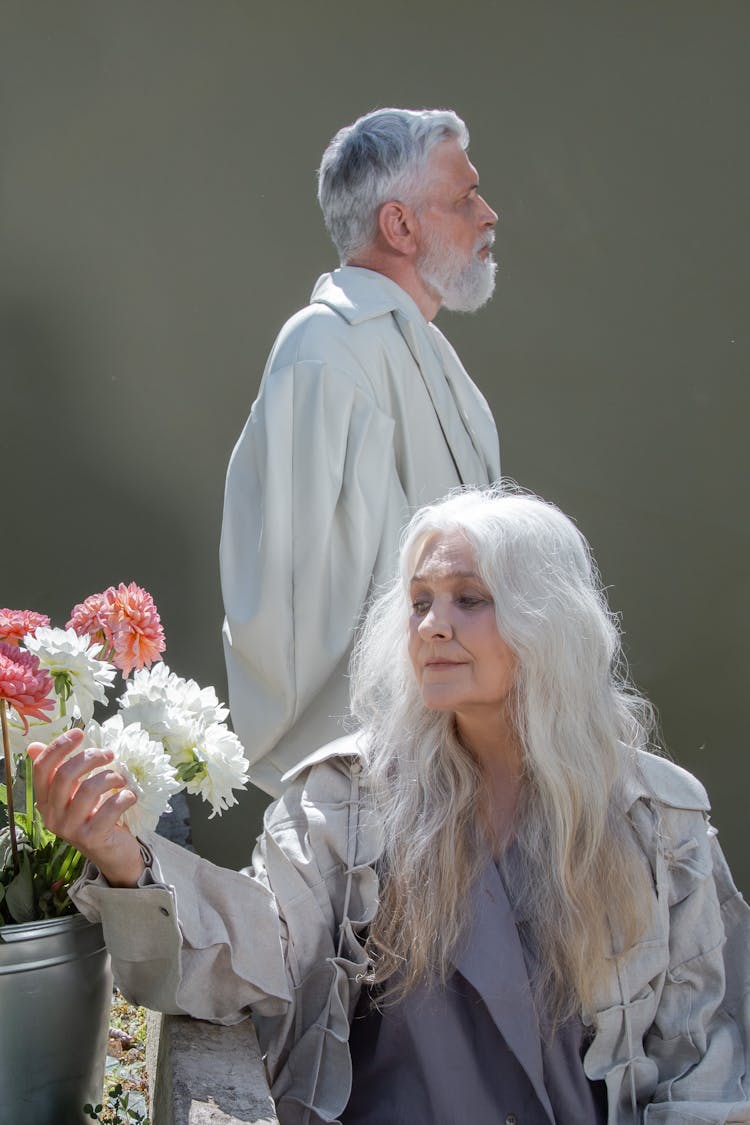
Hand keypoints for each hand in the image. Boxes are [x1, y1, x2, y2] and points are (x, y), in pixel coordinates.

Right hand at [28, 728, 145, 887]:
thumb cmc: (94, 815)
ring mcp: (71, 829)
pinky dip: (124, 796)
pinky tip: (129, 796)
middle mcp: (52, 816)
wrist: (113, 853)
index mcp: (44, 802)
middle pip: (64, 776)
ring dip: (110, 777)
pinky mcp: (92, 838)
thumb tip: (34, 746)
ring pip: (88, 790)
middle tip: (108, 754)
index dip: (59, 747)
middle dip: (89, 758)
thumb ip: (59, 771)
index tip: (80, 733)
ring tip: (121, 778)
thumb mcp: (74, 793)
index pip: (42, 768)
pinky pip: (110, 808)